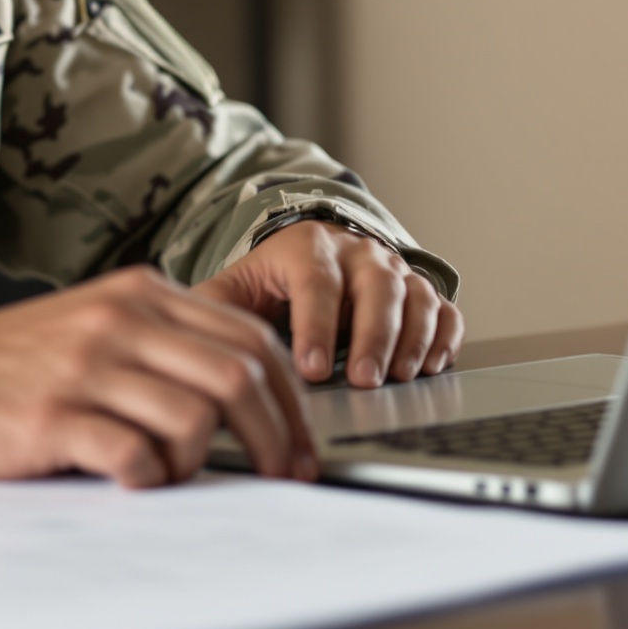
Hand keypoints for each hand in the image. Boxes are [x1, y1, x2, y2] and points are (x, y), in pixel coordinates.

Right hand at [0, 267, 317, 488]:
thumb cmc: (5, 364)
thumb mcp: (92, 328)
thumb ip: (158, 345)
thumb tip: (240, 398)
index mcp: (140, 293)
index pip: (250, 337)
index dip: (292, 397)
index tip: (302, 442)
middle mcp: (122, 320)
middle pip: (240, 375)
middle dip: (277, 436)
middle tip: (283, 477)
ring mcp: (88, 365)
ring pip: (197, 417)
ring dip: (200, 462)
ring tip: (168, 473)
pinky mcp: (54, 415)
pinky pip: (135, 454)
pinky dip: (148, 477)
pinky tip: (129, 480)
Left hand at [194, 220, 462, 387]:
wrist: (312, 256)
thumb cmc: (272, 282)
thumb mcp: (236, 289)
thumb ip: (212, 309)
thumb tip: (182, 334)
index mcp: (307, 247)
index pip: (316, 281)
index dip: (316, 325)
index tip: (311, 368)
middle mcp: (357, 253)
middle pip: (377, 285)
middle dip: (373, 335)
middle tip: (363, 380)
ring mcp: (394, 271)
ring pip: (416, 296)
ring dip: (412, 339)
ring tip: (398, 378)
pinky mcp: (420, 292)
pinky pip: (445, 310)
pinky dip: (445, 337)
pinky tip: (431, 366)